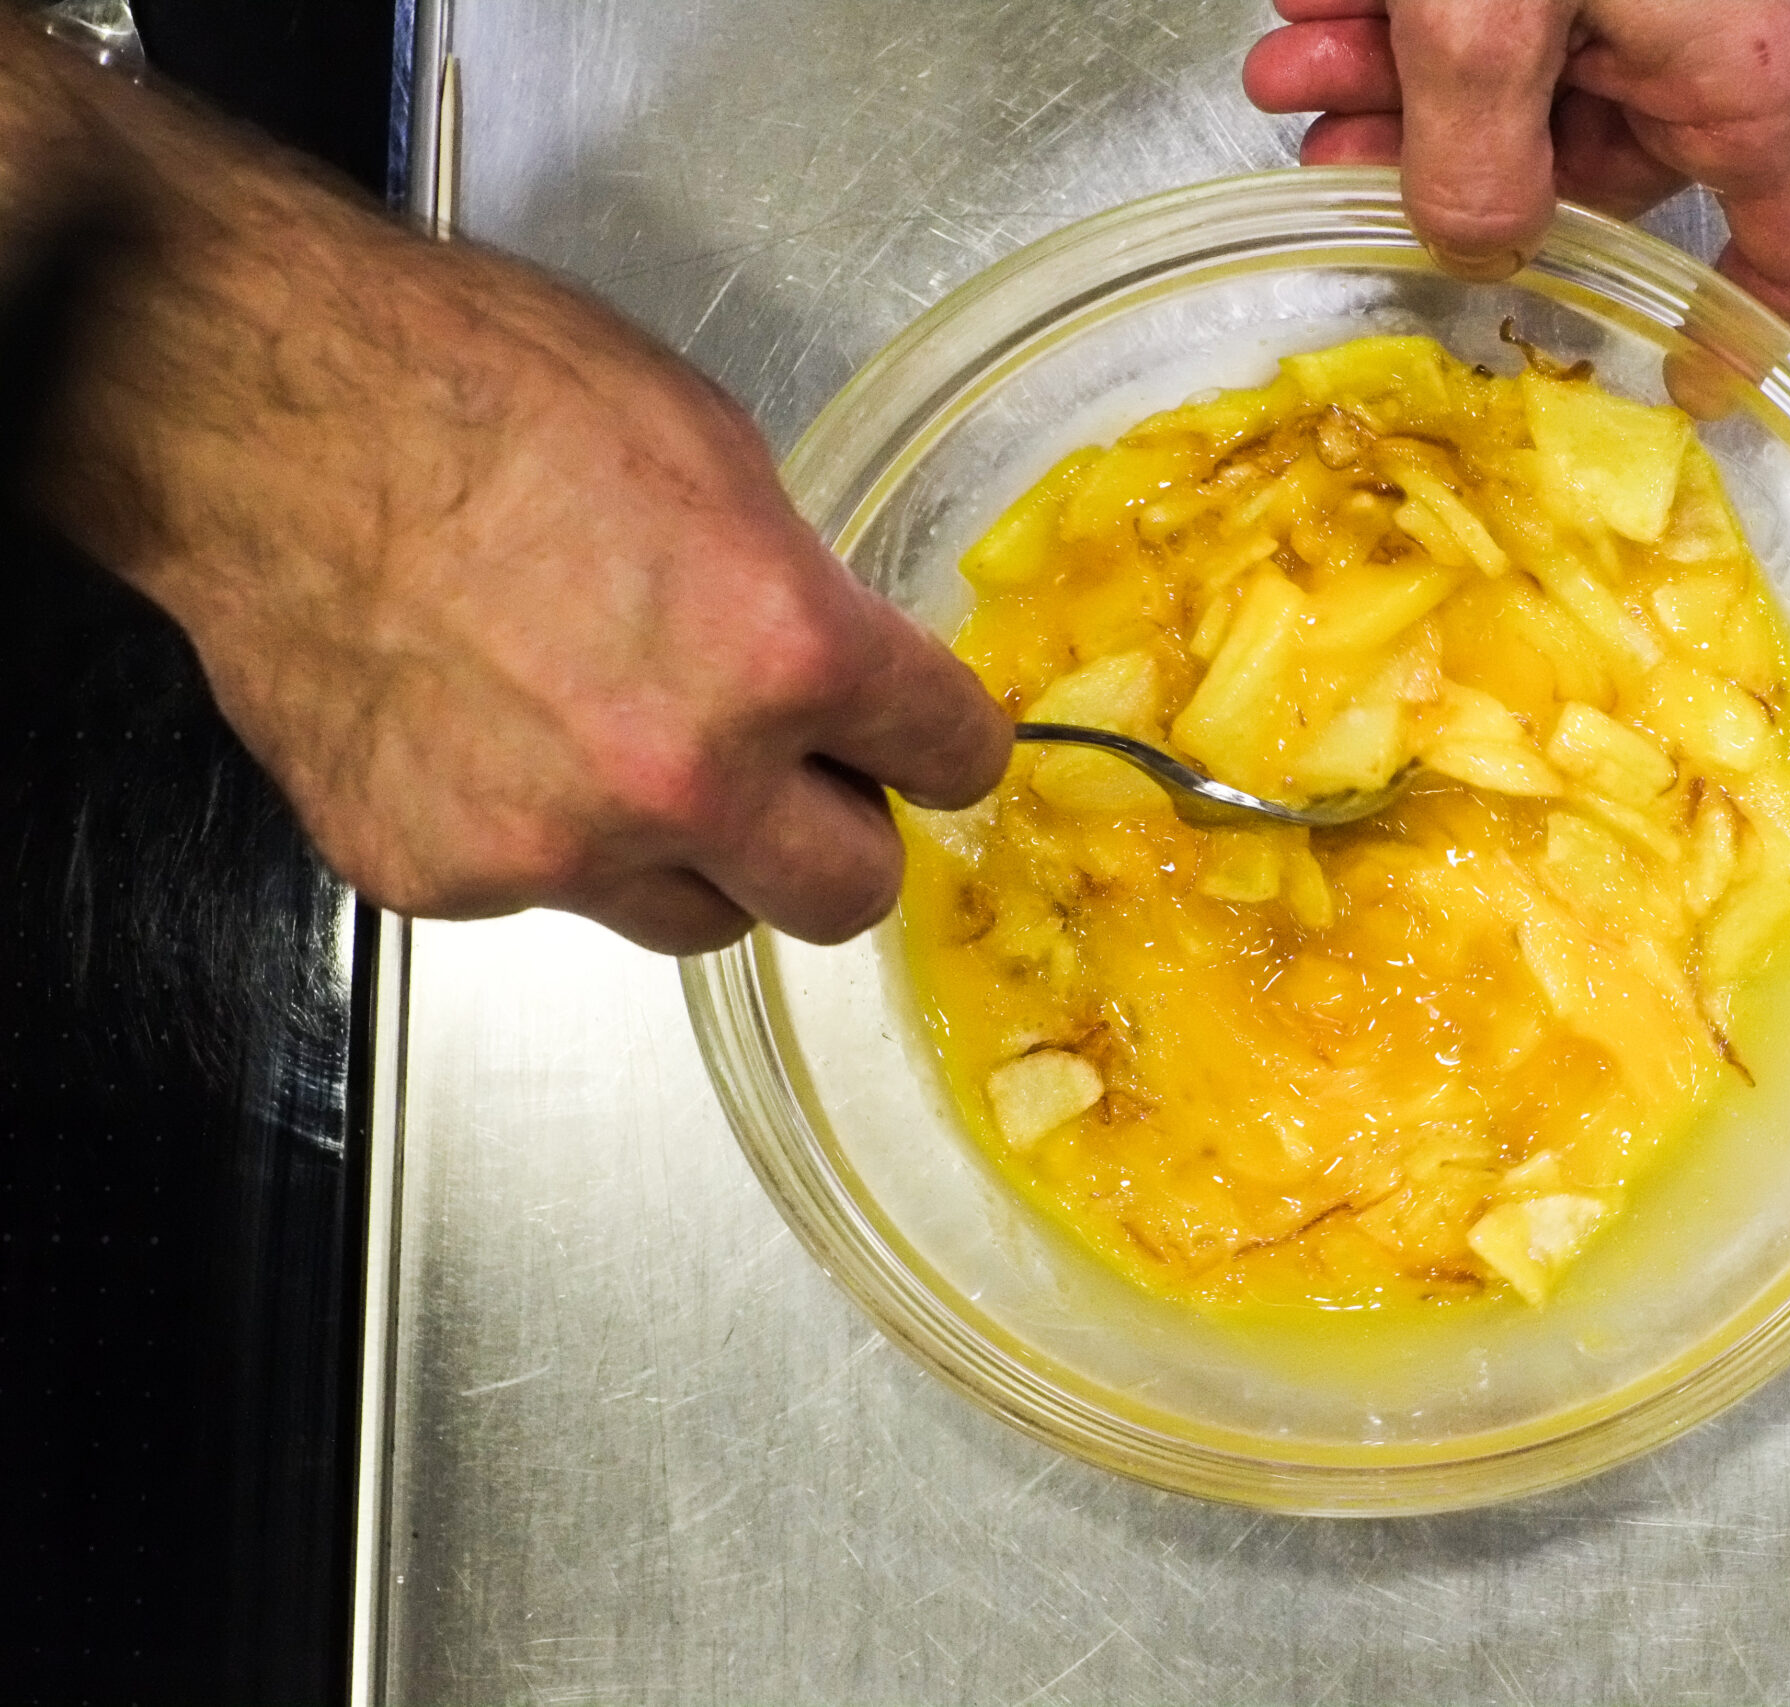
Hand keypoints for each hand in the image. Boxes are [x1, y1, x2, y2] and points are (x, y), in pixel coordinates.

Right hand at [5, 22, 1008, 953]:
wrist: (259, 418)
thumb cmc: (475, 389)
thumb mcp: (713, 453)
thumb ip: (801, 595)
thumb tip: (848, 675)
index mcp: (782, 651)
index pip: (953, 758)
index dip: (948, 741)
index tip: (932, 739)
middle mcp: (683, 777)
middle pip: (848, 896)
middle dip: (840, 834)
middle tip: (804, 776)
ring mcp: (555, 847)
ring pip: (704, 921)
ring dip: (704, 857)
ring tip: (636, 751)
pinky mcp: (443, 879)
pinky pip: (556, 899)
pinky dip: (556, 841)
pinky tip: (508, 741)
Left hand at [1242, 0, 1789, 327]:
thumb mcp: (1485, 13)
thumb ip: (1472, 157)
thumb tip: (1473, 242)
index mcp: (1752, 66)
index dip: (1748, 324)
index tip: (1695, 379)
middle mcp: (1728, 17)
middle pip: (1604, 150)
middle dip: (1452, 159)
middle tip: (1338, 155)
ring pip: (1535, 62)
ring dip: (1401, 76)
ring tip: (1294, 65)